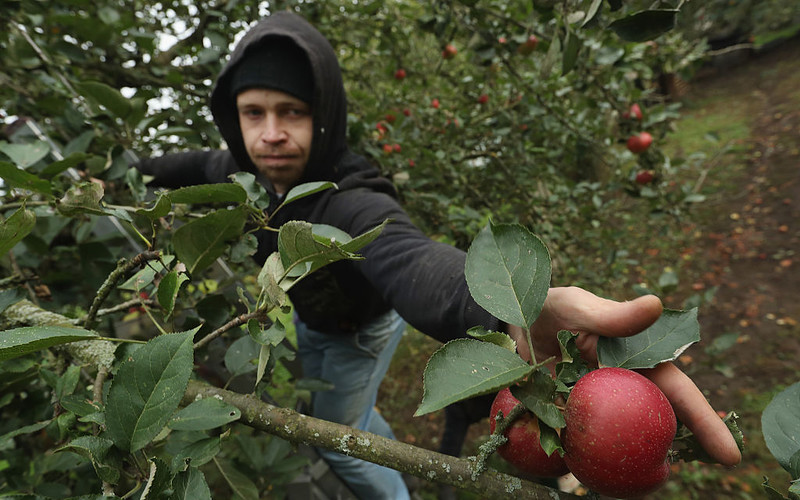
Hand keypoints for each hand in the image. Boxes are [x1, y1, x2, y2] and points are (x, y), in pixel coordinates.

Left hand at [506, 286, 741, 466]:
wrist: (513, 323)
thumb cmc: (552, 307)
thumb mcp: (578, 306)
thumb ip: (612, 314)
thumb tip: (655, 304)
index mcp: (638, 362)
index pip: (677, 393)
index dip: (704, 423)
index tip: (729, 456)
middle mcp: (625, 389)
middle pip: (657, 427)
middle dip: (674, 456)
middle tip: (671, 480)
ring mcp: (598, 407)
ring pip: (621, 442)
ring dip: (628, 465)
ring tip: (631, 490)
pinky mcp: (569, 417)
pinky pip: (579, 442)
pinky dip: (582, 459)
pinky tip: (577, 476)